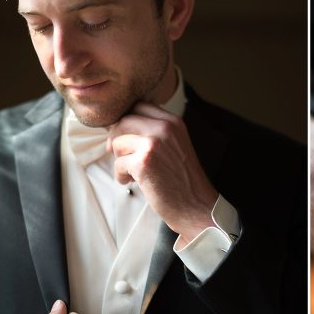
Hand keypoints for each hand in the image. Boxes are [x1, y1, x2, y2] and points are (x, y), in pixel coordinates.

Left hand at [108, 102, 217, 244]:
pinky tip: (131, 182)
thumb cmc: (184, 181)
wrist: (196, 206)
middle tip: (120, 155)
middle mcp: (164, 128)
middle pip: (124, 120)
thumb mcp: (175, 146)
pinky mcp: (143, 162)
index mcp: (173, 122)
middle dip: (117, 139)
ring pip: (117, 142)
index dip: (127, 121)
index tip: (125, 136)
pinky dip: (121, 175)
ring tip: (131, 173)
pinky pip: (118, 163)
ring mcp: (153, 144)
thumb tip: (120, 127)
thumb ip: (156, 133)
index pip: (139, 106)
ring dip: (119, 159)